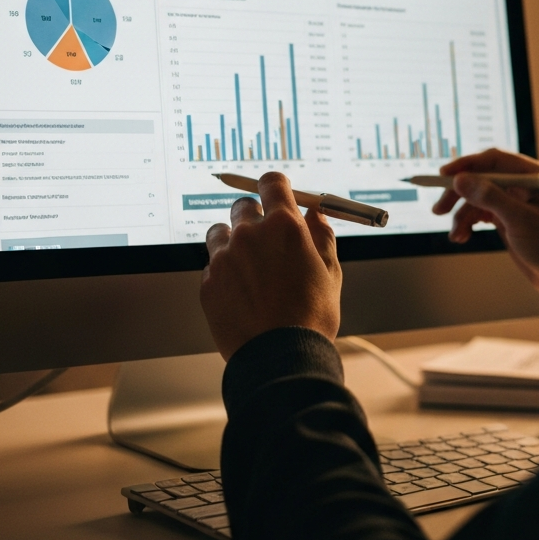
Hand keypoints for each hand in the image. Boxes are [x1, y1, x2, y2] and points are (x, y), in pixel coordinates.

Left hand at [200, 172, 341, 360]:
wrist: (280, 357)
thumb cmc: (311, 315)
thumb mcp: (330, 271)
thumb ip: (322, 235)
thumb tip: (315, 215)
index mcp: (284, 226)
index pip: (272, 182)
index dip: (276, 187)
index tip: (279, 194)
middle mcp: (250, 235)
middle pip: (244, 206)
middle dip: (256, 217)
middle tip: (268, 239)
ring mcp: (224, 258)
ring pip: (221, 233)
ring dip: (234, 242)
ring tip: (251, 268)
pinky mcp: (208, 282)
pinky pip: (213, 265)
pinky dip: (225, 272)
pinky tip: (243, 293)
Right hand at [432, 148, 538, 299]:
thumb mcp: (521, 221)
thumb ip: (490, 198)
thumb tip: (462, 180)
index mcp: (537, 176)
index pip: (495, 160)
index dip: (467, 165)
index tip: (445, 176)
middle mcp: (526, 185)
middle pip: (483, 179)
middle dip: (460, 194)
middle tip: (439, 208)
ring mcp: (518, 202)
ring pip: (480, 199)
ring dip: (463, 214)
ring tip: (456, 234)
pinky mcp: (511, 219)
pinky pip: (483, 213)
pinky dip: (470, 223)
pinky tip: (462, 236)